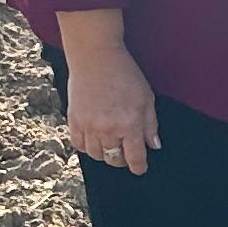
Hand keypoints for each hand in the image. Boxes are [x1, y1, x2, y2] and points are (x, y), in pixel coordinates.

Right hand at [64, 49, 160, 176]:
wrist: (96, 57)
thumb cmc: (124, 74)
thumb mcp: (146, 97)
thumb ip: (150, 124)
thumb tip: (153, 145)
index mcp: (129, 124)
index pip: (134, 158)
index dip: (139, 167)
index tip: (140, 168)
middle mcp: (108, 129)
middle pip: (114, 159)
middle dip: (122, 159)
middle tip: (125, 153)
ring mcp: (88, 126)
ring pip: (96, 155)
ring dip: (105, 154)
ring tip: (110, 145)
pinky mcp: (74, 120)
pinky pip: (79, 145)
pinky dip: (87, 147)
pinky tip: (94, 139)